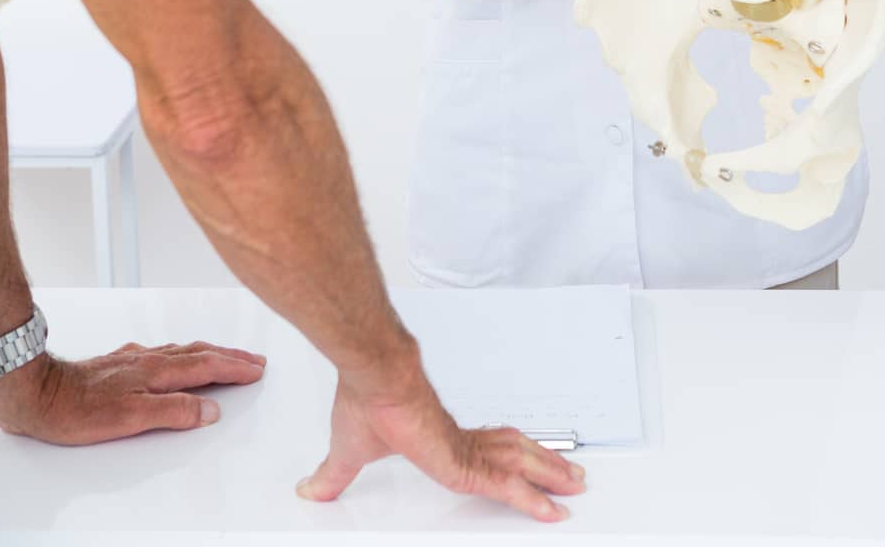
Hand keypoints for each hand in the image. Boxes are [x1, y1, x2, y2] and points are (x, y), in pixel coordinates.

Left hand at [0, 339, 265, 443]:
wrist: (40, 393)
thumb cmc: (79, 409)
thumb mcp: (131, 419)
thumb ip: (173, 412)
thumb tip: (208, 410)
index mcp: (158, 371)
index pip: (207, 367)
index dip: (234, 369)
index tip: (256, 369)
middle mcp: (150, 359)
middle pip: (200, 353)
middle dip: (229, 356)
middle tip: (253, 359)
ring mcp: (134, 358)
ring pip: (182, 351)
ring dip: (209, 352)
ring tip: (224, 355)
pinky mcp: (119, 362)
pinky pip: (162, 352)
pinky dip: (181, 354)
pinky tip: (174, 357)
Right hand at [298, 341, 585, 523]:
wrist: (376, 374)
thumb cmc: (367, 402)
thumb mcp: (348, 452)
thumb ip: (335, 474)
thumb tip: (310, 487)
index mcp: (439, 437)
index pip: (484, 450)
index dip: (508, 459)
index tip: (525, 466)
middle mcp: (459, 440)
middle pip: (514, 454)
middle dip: (545, 464)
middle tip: (572, 476)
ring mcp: (464, 449)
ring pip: (520, 466)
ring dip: (549, 476)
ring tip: (574, 486)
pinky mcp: (462, 463)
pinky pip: (505, 486)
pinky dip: (530, 499)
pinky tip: (549, 510)